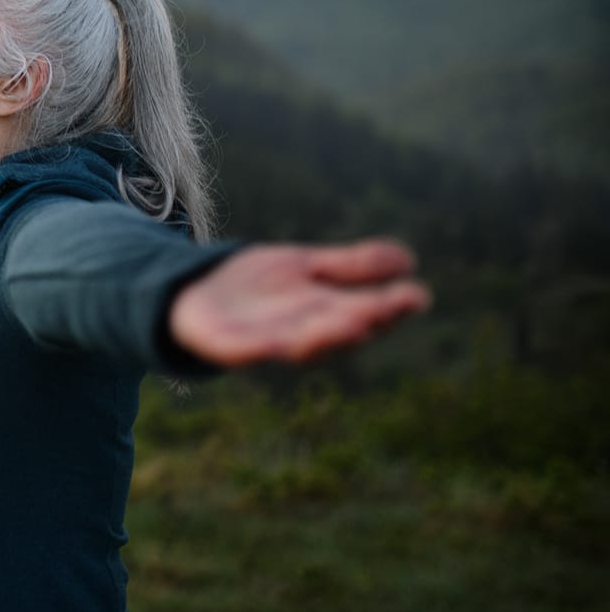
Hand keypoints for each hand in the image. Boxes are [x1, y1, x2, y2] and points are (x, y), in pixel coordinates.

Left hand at [169, 238, 430, 366]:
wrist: (193, 291)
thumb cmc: (257, 286)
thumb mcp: (306, 267)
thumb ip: (351, 267)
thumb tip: (408, 259)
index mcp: (324, 315)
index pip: (366, 313)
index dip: (391, 308)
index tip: (418, 295)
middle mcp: (301, 335)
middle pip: (337, 332)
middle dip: (363, 321)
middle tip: (388, 309)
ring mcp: (263, 343)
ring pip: (299, 346)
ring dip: (325, 338)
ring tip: (354, 322)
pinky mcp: (226, 347)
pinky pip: (245, 351)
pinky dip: (261, 350)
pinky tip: (277, 344)